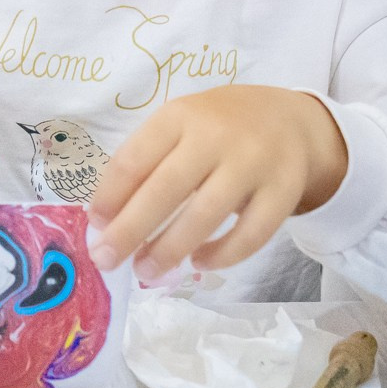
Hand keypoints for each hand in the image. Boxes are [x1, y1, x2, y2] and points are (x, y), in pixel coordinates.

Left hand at [87, 86, 347, 277]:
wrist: (293, 120)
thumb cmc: (218, 130)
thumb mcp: (180, 127)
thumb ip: (148, 163)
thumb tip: (106, 221)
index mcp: (180, 116)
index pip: (135, 159)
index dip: (110, 196)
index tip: (94, 227)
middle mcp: (216, 136)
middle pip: (166, 189)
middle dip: (130, 230)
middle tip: (106, 260)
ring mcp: (254, 163)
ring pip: (206, 213)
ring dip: (170, 248)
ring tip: (146, 271)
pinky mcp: (284, 190)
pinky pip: (252, 233)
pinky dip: (223, 254)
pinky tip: (199, 262)